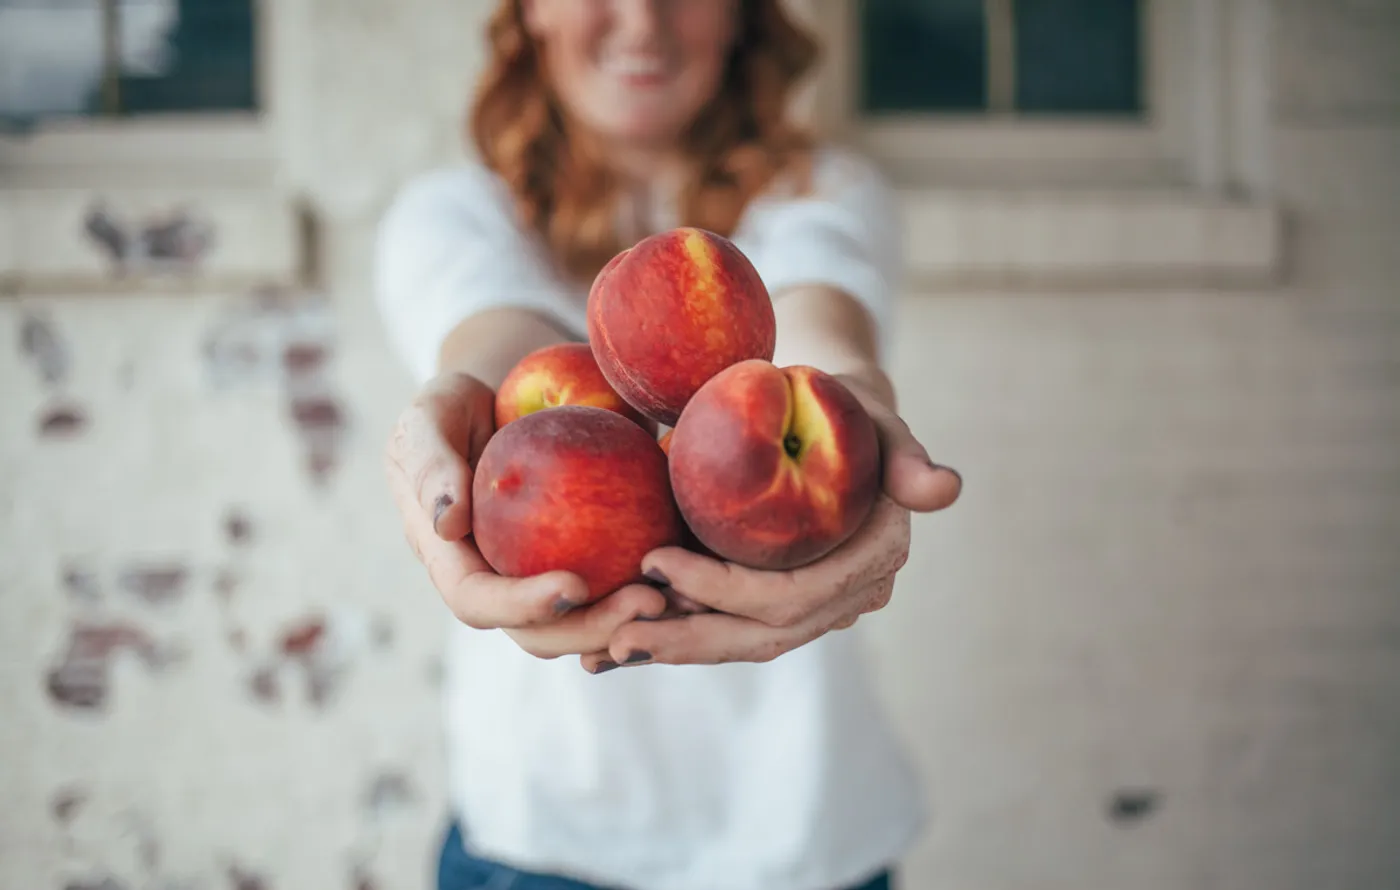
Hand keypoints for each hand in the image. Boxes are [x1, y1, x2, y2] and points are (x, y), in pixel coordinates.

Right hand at [385, 372, 667, 657]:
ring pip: (587, 624)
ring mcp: (542, 581)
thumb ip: (431, 464)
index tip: (573, 586)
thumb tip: (446, 523)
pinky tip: (702, 579)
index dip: (523, 606)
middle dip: (596, 628)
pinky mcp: (586, 565)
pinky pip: (620, 589)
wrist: (496, 399)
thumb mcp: (430, 418)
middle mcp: (499, 584)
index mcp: (453, 562)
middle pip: (542, 632)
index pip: (480, 602)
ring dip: (635, 623)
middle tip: (650, 601)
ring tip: (684, 600)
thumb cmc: (454, 406)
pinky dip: (659, 591)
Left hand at [578, 374, 960, 671]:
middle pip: (766, 636)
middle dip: (691, 639)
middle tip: (619, 632)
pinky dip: (679, 639)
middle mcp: (849, 597)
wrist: (835, 417)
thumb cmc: (848, 405)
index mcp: (875, 559)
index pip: (795, 593)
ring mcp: (816, 609)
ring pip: (744, 645)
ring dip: (679, 650)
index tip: (656, 559)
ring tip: (610, 650)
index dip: (726, 589)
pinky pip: (729, 633)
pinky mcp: (778, 607)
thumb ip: (905, 455)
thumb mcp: (877, 416)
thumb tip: (943, 490)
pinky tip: (620, 646)